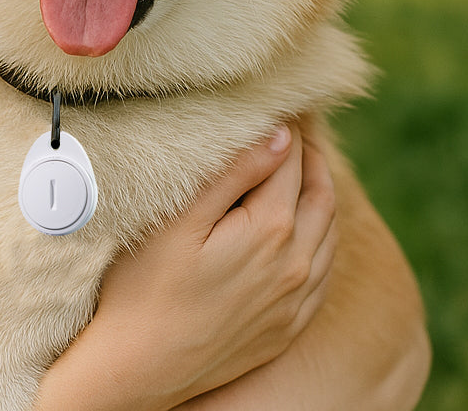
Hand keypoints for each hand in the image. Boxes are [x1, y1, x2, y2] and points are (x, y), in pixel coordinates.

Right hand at [34, 124, 336, 410]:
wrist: (138, 370)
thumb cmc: (143, 287)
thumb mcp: (179, 220)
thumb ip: (233, 175)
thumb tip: (279, 137)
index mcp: (270, 231)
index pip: (292, 160)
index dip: (290, 124)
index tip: (285, 97)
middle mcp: (296, 266)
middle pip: (319, 191)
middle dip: (312, 150)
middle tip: (299, 117)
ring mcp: (295, 300)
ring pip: (329, 230)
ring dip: (321, 188)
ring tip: (304, 159)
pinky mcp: (288, 325)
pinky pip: (324, 270)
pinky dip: (323, 233)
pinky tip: (307, 222)